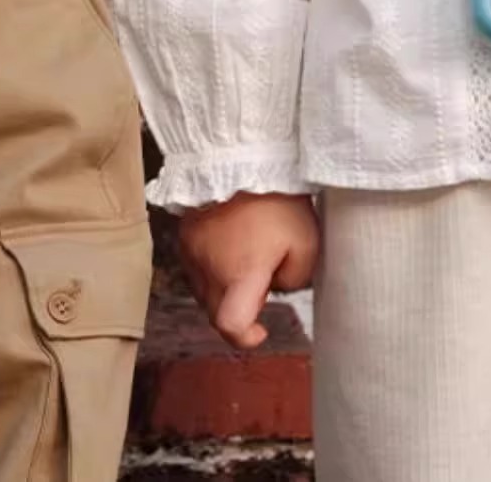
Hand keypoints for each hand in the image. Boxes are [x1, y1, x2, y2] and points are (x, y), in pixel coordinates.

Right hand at [178, 192, 319, 350]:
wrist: (241, 153)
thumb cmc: (276, 198)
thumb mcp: (306, 242)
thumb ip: (297, 278)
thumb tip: (278, 285)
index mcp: (239, 274)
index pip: (230, 325)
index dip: (245, 337)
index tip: (261, 329)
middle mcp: (209, 269)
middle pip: (216, 313)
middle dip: (239, 310)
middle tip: (261, 282)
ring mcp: (192, 251)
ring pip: (204, 291)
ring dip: (224, 288)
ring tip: (245, 257)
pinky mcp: (183, 234)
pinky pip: (195, 266)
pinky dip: (211, 267)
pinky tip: (229, 245)